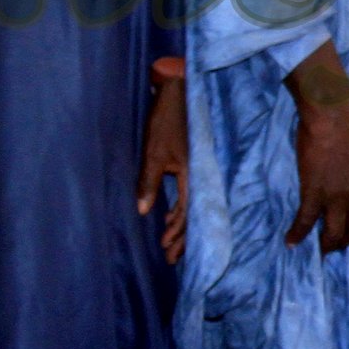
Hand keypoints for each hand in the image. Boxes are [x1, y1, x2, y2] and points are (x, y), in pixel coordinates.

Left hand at [135, 71, 189, 264]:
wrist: (182, 90)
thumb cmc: (165, 120)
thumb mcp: (153, 151)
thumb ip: (149, 182)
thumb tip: (145, 211)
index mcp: (194, 174)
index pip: (187, 212)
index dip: (177, 233)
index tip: (166, 249)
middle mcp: (203, 175)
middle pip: (194, 213)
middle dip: (182, 237)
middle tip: (172, 257)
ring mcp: (203, 168)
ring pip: (196, 204)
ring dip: (183, 224)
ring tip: (171, 240)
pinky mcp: (199, 161)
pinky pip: (195, 192)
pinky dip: (185, 207)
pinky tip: (172, 212)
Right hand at [285, 44, 348, 252]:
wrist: (331, 113)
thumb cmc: (345, 126)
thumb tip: (344, 188)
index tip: (343, 235)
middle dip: (340, 244)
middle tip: (328, 248)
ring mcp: (337, 197)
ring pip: (331, 233)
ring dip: (323, 246)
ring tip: (314, 251)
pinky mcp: (315, 193)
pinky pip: (306, 221)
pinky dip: (297, 234)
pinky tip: (290, 242)